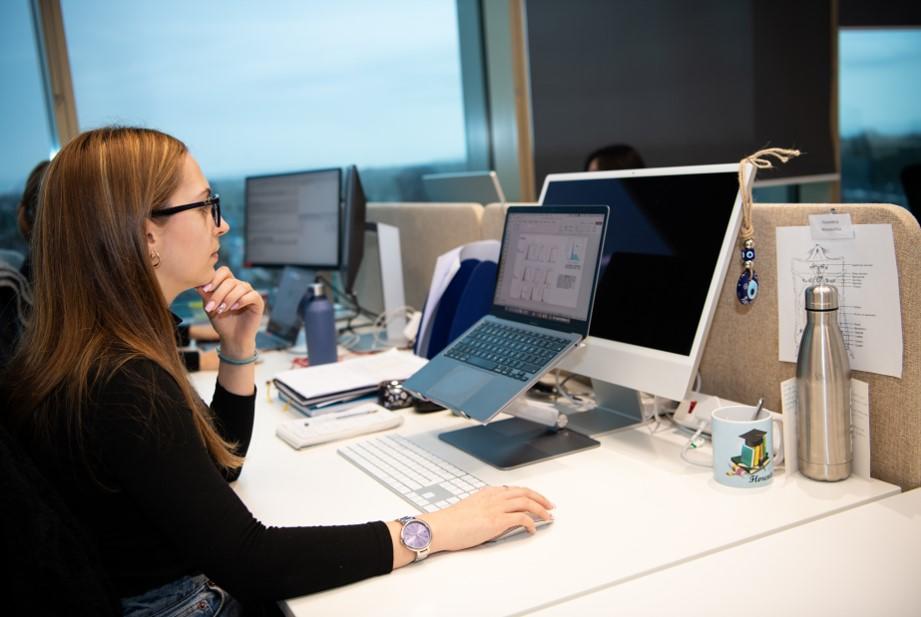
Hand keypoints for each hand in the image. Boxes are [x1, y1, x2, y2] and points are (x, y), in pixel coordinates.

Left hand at [197, 267, 263, 355]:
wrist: (232, 337)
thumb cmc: (221, 322)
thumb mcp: (210, 307)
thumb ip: (205, 295)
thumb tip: (197, 283)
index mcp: (229, 284)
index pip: (224, 271)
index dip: (215, 278)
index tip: (205, 290)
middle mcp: (240, 286)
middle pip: (230, 281)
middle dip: (219, 294)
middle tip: (211, 307)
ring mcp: (250, 293)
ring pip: (240, 287)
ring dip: (228, 299)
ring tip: (221, 310)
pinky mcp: (258, 301)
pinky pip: (252, 295)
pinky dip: (241, 301)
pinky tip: (234, 308)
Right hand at [422, 485, 553, 552]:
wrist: (441, 527)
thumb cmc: (451, 522)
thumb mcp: (472, 509)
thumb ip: (487, 509)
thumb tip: (500, 517)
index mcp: (488, 493)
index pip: (515, 490)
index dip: (530, 494)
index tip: (538, 500)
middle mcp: (494, 497)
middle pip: (525, 492)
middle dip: (541, 498)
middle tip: (550, 506)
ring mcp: (496, 508)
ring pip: (527, 502)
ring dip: (540, 509)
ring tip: (547, 517)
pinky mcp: (496, 521)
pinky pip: (521, 518)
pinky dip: (531, 522)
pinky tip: (533, 529)